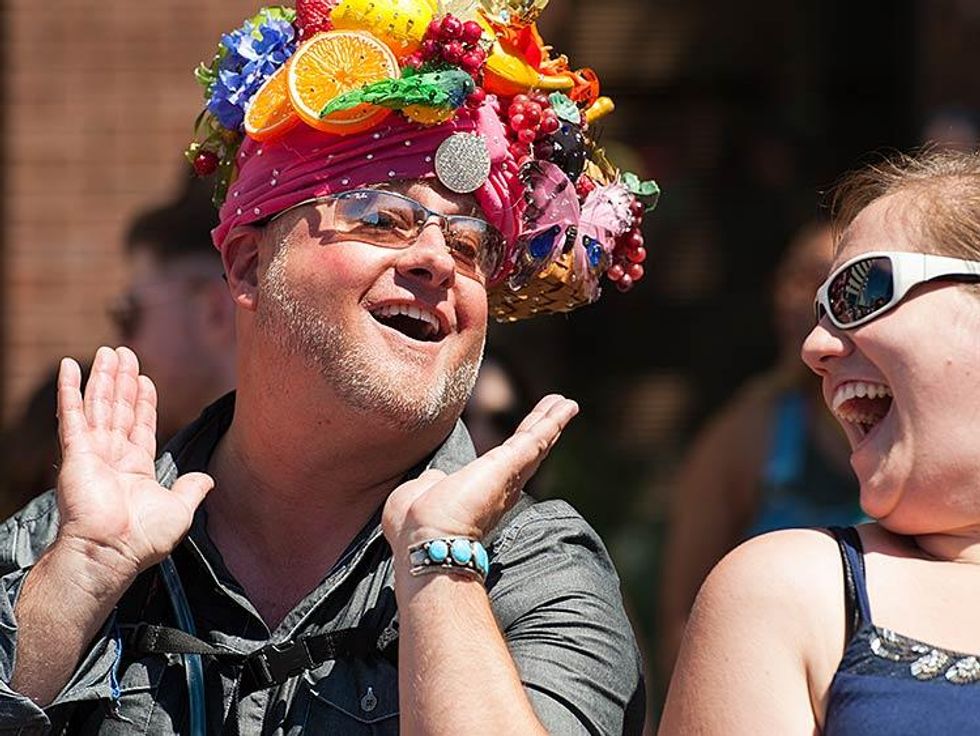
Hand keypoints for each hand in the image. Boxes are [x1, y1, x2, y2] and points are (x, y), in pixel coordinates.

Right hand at [54, 346, 212, 585]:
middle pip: (119, 408)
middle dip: (122, 380)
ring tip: (107, 350)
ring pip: (100, 405)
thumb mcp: (180, 510)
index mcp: (136, 468)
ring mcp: (92, 453)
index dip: (143, 401)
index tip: (145, 378)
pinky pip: (72, 414)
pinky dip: (71, 389)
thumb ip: (192, 490)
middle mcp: (113, 457)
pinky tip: (70, 366)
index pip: (141, 425)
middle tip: (124, 352)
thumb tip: (208, 480)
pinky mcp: (75, 453)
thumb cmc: (143, 539)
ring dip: (103, 377)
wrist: (112, 552)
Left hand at [382, 394, 577, 549]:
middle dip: (543, 431)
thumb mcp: (421, 493)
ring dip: (551, 421)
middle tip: (559, 411)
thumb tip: (434, 478)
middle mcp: (501, 487)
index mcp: (480, 493)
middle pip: (529, 453)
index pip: (505, 467)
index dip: (518, 449)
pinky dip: (553, 420)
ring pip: (536, 443)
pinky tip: (567, 405)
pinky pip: (536, 437)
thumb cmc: (415, 524)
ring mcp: (508, 476)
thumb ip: (432, 481)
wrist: (425, 538)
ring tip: (566, 403)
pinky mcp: (509, 465)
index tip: (528, 435)